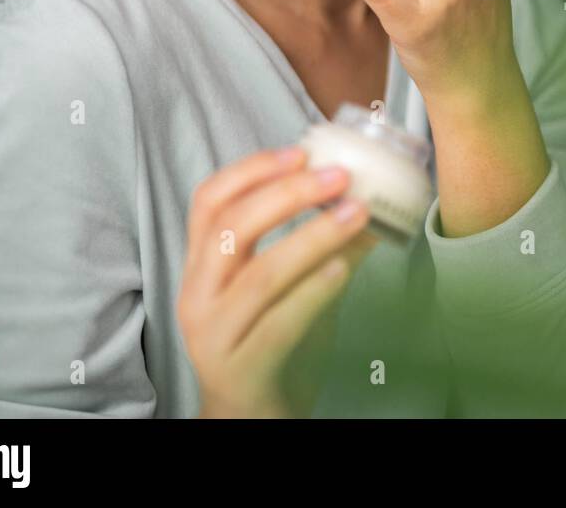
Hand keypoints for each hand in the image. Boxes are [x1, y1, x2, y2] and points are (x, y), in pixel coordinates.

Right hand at [178, 147, 376, 417]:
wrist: (253, 415)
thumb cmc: (271, 340)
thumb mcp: (288, 284)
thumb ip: (316, 246)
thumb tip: (367, 197)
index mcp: (202, 265)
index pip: (208, 201)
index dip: (251, 169)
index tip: (299, 151)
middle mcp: (198, 295)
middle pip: (230, 228)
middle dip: (287, 194)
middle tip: (339, 177)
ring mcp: (215, 335)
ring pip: (259, 275)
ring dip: (313, 237)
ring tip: (357, 214)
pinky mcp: (242, 368)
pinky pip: (278, 323)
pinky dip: (312, 291)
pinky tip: (344, 269)